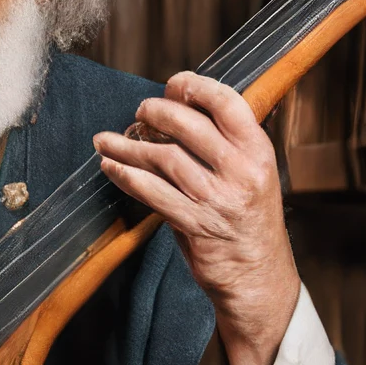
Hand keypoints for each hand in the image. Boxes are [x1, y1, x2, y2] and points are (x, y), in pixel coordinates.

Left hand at [95, 73, 299, 364]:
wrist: (259, 279)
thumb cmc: (248, 223)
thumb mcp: (253, 176)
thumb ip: (226, 146)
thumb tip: (180, 110)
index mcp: (259, 152)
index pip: (227, 103)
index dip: (195, 87)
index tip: (172, 85)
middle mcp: (242, 172)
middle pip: (189, 126)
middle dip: (155, 112)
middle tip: (138, 112)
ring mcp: (218, 200)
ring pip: (164, 159)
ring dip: (128, 146)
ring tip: (106, 140)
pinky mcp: (195, 225)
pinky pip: (153, 194)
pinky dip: (126, 177)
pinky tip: (111, 168)